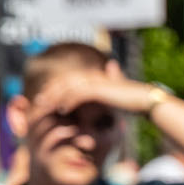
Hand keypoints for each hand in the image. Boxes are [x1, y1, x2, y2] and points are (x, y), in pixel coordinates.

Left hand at [29, 67, 154, 122]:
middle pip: (64, 82)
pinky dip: (67, 101)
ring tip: (43, 107)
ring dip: (54, 97)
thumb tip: (108, 74)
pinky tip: (61, 110)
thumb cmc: (133, 101)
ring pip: (67, 87)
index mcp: (93, 77)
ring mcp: (95, 82)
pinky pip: (77, 94)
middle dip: (49, 92)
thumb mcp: (115, 95)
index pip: (69, 80)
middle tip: (37, 103)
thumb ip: (106, 88)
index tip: (45, 99)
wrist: (146, 101)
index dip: (55, 88)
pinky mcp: (98, 90)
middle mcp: (92, 77)